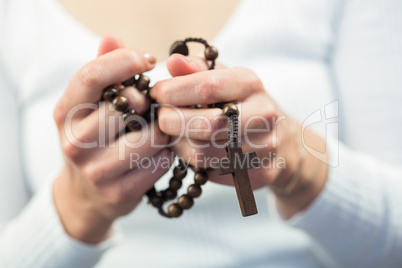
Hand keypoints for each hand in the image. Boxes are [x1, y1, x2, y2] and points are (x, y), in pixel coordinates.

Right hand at [53, 36, 170, 243]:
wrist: (86, 196)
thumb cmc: (93, 141)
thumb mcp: (86, 108)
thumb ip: (100, 71)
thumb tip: (113, 38)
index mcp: (65, 114)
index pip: (92, 76)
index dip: (125, 60)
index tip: (149, 59)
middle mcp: (75, 142)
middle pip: (128, 104)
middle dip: (147, 101)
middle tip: (147, 108)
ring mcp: (97, 170)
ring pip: (151, 135)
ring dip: (161, 129)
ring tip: (154, 130)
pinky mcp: (120, 192)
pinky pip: (161, 161)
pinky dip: (166, 153)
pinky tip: (156, 154)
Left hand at [151, 54, 327, 217]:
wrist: (281, 140)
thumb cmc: (242, 104)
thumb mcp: (225, 79)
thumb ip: (197, 70)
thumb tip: (172, 62)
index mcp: (251, 84)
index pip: (207, 85)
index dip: (174, 91)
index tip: (156, 94)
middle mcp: (263, 114)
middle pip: (207, 124)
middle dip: (172, 121)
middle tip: (160, 118)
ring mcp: (265, 147)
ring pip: (204, 153)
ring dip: (178, 144)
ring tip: (173, 134)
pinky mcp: (259, 173)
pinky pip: (211, 171)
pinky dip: (192, 162)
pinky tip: (190, 149)